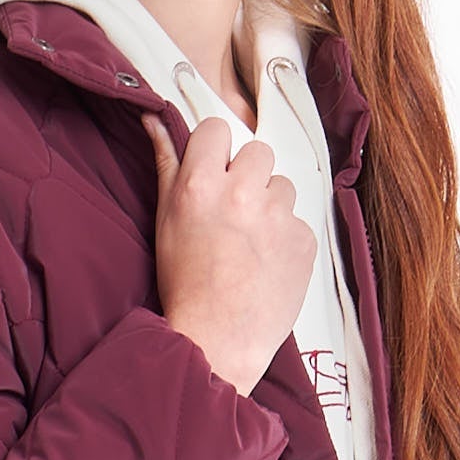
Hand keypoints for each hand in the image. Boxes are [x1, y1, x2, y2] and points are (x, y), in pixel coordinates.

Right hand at [144, 111, 314, 396]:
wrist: (217, 340)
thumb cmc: (185, 283)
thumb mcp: (165, 220)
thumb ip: (165, 163)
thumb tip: (155, 119)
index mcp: (201, 184)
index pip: (217, 128)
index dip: (216, 151)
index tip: (214, 172)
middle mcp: (241, 194)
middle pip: (258, 152)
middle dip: (248, 176)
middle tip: (233, 212)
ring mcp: (278, 217)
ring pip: (282, 186)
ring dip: (270, 206)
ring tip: (250, 242)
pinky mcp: (304, 240)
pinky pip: (298, 221)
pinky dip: (286, 238)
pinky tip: (266, 262)